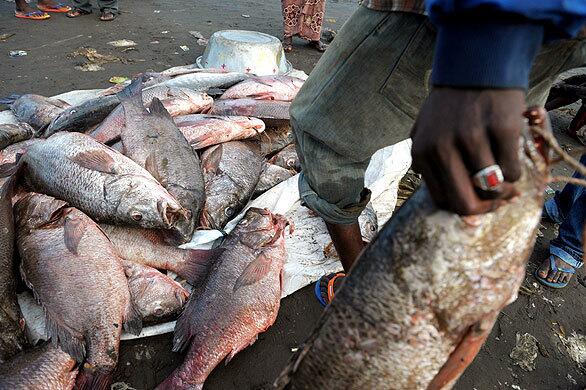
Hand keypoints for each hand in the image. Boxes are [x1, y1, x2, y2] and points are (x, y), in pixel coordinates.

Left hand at [411, 88, 522, 214]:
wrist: (474, 66)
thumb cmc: (450, 106)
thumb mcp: (425, 132)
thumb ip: (428, 164)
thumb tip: (447, 200)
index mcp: (421, 153)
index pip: (443, 201)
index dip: (466, 208)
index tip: (480, 202)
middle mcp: (441, 148)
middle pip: (465, 203)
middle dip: (485, 208)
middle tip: (499, 199)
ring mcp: (471, 138)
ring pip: (492, 189)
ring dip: (505, 189)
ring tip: (507, 177)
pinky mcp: (501, 129)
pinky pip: (512, 171)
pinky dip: (516, 171)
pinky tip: (511, 156)